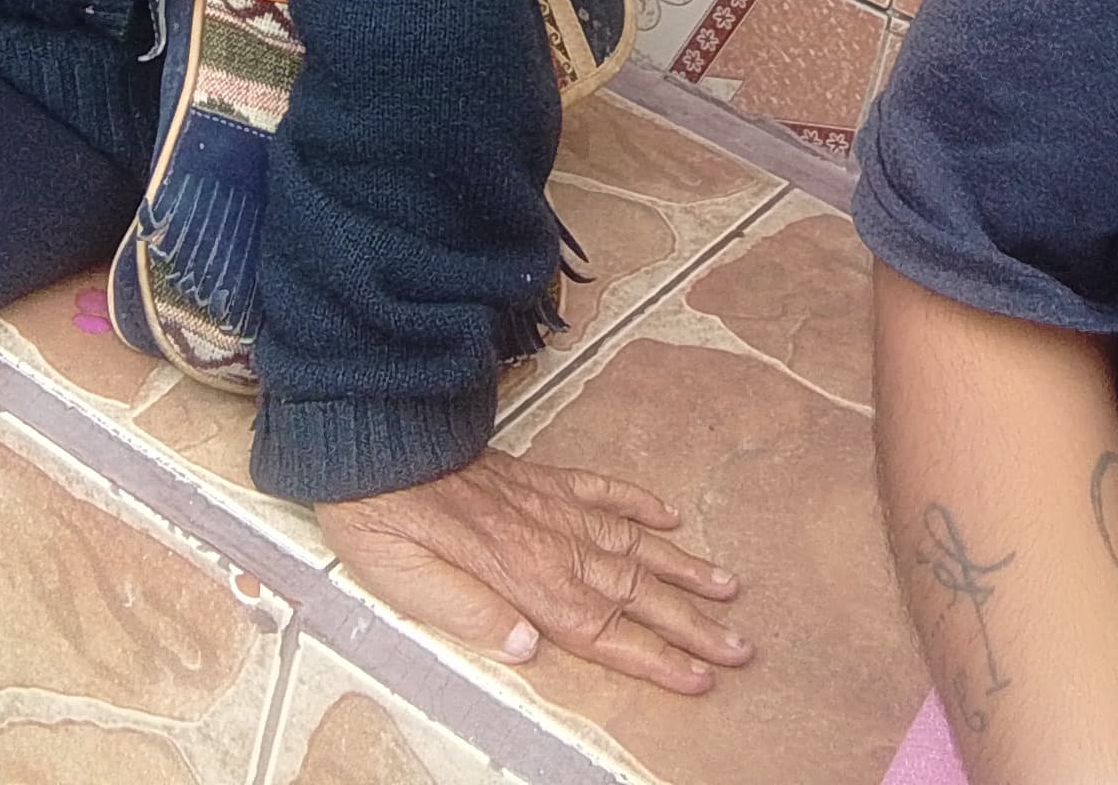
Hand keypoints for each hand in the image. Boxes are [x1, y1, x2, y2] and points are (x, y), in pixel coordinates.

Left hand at [318, 450, 751, 695]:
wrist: (376, 442)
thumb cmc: (383, 521)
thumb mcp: (404, 582)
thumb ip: (469, 614)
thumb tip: (528, 647)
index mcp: (521, 578)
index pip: (601, 628)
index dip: (654, 657)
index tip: (700, 677)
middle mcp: (550, 543)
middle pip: (635, 592)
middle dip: (692, 625)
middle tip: (741, 646)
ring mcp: (551, 505)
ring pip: (633, 544)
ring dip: (683, 569)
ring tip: (728, 588)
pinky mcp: (540, 478)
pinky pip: (602, 489)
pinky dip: (640, 503)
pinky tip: (671, 516)